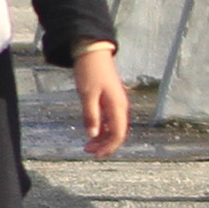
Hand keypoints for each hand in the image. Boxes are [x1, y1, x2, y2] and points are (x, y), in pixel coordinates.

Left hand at [72, 42, 129, 156]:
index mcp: (117, 106)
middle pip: (118, 133)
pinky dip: (102, 128)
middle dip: (105, 145)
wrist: (93, 52)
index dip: (109, 148)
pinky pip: (110, 119)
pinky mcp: (111, 99)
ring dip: (103, 138)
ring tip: (88, 144)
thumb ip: (91, 116)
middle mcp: (121, 106)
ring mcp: (117, 103)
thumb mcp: (87, 95)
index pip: (118, 135)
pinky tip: (92, 132)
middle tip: (88, 151)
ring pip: (114, 127)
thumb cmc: (90, 72)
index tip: (95, 155)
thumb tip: (93, 135)